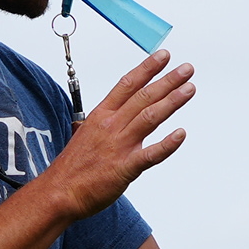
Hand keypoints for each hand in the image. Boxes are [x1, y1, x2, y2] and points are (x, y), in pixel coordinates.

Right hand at [34, 48, 198, 219]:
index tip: (163, 56)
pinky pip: (150, 154)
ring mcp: (119, 146)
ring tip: (189, 89)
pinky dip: (167, 144)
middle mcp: (111, 126)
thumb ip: (103, 124)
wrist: (59, 192)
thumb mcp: (85, 135)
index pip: (127, 84)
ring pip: (149, 117)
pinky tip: (181, 134)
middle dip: (167, 80)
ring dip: (172, 101)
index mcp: (101, 116)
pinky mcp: (125, 168)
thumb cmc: (73, 167)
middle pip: (143, 96)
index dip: (147, 68)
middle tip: (187, 69)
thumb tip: (113, 116)